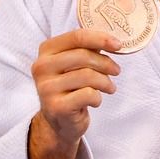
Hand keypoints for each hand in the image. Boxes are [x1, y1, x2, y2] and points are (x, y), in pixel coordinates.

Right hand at [30, 27, 121, 153]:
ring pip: (88, 75)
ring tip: (109, 88)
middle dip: (105, 63)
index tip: (118, 45)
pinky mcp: (57, 106)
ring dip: (105, 82)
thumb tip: (112, 40)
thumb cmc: (70, 88)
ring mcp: (47, 88)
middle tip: (116, 70)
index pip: (76, 37)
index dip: (100, 38)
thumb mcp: (74, 64)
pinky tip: (95, 100)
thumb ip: (88, 49)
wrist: (59, 121)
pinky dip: (98, 97)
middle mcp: (42, 67)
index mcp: (46, 50)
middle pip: (83, 56)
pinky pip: (88, 94)